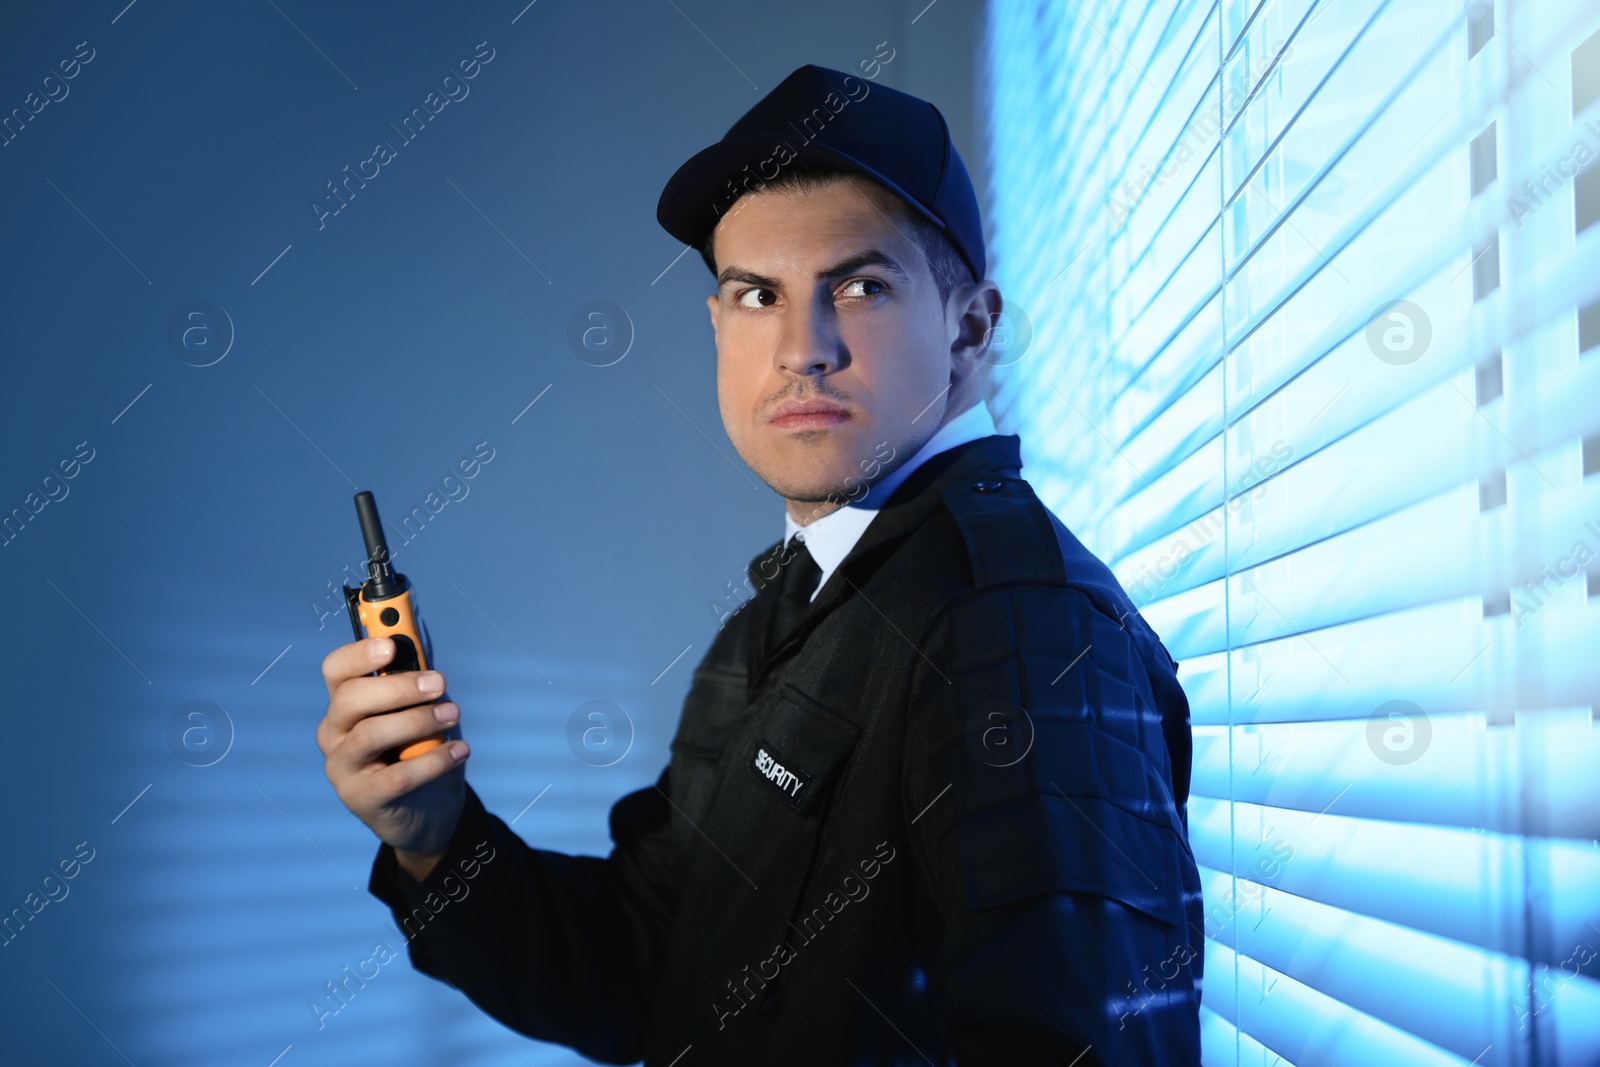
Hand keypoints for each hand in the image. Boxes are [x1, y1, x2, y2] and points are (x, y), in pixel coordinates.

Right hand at [317, 636, 469, 876]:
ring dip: (418, 721)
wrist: (430, 808)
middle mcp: (333, 733)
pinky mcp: (361, 799)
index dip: (359, 653)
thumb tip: (421, 641)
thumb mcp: (422, 709)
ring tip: (452, 715)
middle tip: (439, 683)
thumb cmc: (422, 748)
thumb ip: (418, 678)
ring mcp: (342, 768)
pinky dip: (434, 760)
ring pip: (370, 735)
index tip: (392, 645)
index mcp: (344, 703)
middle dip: (398, 686)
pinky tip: (460, 750)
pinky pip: (397, 776)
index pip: (335, 670)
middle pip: (349, 698)